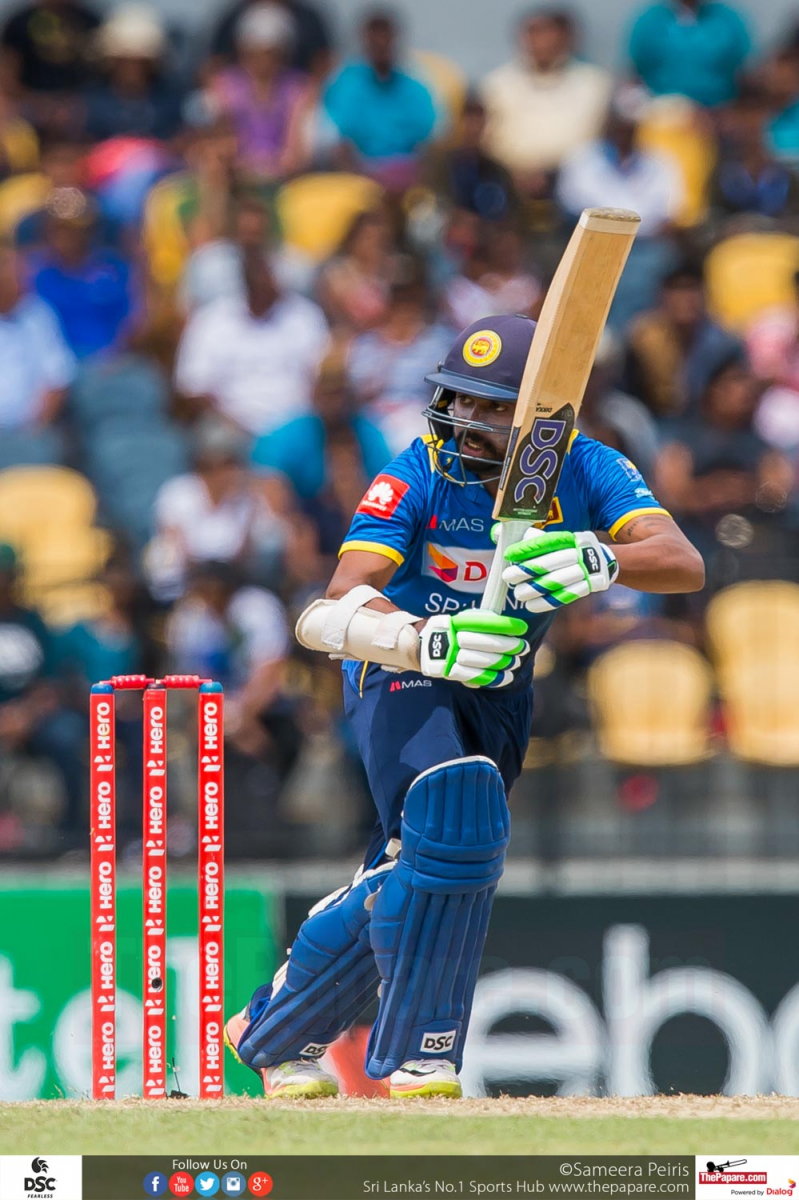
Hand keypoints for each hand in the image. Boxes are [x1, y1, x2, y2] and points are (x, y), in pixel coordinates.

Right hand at [419, 610, 528, 688]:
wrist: (421, 648)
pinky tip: (506, 677)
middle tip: (523, 647)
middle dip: (509, 646)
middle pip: (486, 643)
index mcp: (456, 622)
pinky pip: (475, 676)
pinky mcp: (450, 672)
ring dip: (503, 663)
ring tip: (516, 662)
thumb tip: (504, 625)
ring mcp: (450, 656)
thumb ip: (478, 620)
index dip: (504, 625)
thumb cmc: (448, 632)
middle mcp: (452, 638)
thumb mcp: (458, 620)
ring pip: (483, 661)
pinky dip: (493, 678)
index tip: (521, 628)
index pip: (484, 622)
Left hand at [502, 528, 617, 613]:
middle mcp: (577, 553)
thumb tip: (497, 533)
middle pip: (550, 563)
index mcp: (568, 539)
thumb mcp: (556, 539)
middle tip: (508, 577)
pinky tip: (531, 606)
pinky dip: (546, 602)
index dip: (527, 549)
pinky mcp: (587, 586)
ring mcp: (584, 571)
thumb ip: (530, 538)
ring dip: (535, 589)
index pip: (545, 542)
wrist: (604, 561)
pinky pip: (565, 596)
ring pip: (556, 581)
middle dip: (527, 571)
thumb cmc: (569, 549)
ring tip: (518, 594)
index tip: (509, 555)